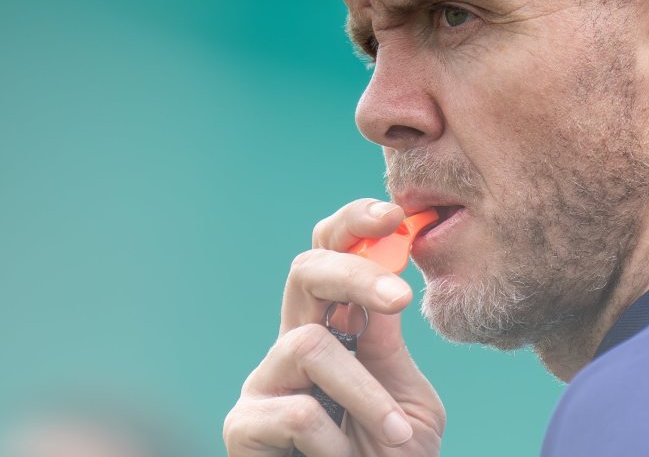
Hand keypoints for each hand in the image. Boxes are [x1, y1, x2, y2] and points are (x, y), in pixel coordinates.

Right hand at [223, 199, 444, 456]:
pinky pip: (294, 411)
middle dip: (353, 272)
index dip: (353, 225)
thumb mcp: (406, 398)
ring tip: (394, 435)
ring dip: (365, 394)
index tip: (394, 214)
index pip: (331, 256)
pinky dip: (335, 440)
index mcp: (336, 331)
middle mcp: (293, 347)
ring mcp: (264, 384)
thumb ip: (387, 345)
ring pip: (308, 346)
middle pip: (303, 272)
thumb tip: (388, 278)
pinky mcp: (242, 428)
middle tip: (399, 297)